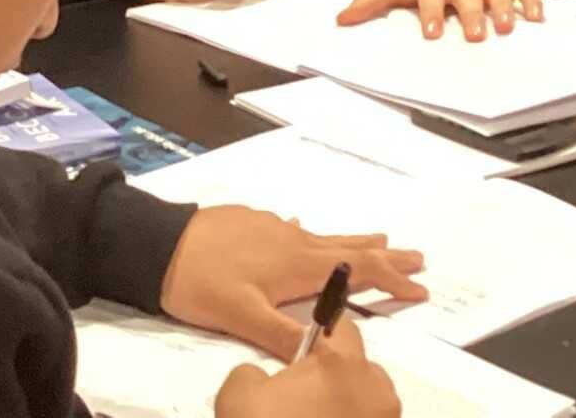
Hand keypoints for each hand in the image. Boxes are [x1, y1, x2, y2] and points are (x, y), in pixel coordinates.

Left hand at [159, 205, 425, 359]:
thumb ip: (284, 336)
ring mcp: (270, 228)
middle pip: (348, 247)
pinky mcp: (250, 223)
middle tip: (418, 256)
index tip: (420, 288)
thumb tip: (325, 352)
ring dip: (354, 241)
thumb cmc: (199, 280)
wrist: (155, 242)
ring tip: (379, 239)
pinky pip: (293, 230)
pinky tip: (303, 232)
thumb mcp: (242, 316)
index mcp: (295, 263)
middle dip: (385, 254)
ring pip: (322, 236)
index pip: (356, 270)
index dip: (391, 280)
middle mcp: (290, 240)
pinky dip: (312, 236)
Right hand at [214, 316, 399, 417]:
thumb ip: (254, 371)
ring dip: (346, 413)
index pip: (343, 328)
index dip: (320, 337)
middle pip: (363, 373)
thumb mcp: (238, 390)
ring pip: (368, 409)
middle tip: (303, 401)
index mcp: (344, 366)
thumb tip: (266, 381)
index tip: (299, 357)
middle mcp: (376, 396)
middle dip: (337, 382)